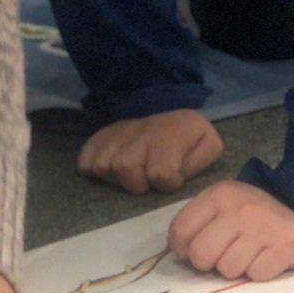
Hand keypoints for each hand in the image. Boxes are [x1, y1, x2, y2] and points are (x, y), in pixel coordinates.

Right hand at [78, 110, 222, 193]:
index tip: (173, 178)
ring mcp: (115, 135)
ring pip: (103, 166)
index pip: (160, 173)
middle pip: (125, 168)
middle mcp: (138, 133)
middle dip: (138, 183)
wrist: (165, 109)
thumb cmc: (186, 136)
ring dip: (117, 177)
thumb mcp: (208, 145)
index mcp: (168, 135)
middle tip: (147, 178)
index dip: (167, 182)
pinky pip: (85, 162)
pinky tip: (111, 169)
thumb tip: (176, 175)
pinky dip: (93, 169)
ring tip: (131, 173)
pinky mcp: (98, 138)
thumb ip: (198, 163)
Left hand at [168, 181, 293, 281]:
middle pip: (200, 255)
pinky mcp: (285, 247)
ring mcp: (263, 227)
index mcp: (219, 195)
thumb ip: (198, 224)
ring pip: (228, 270)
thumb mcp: (224, 207)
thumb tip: (178, 253)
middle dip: (210, 263)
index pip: (179, 232)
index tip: (198, 249)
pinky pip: (256, 275)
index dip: (184, 249)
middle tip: (227, 254)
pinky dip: (261, 272)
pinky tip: (268, 257)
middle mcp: (239, 208)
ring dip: (238, 269)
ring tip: (251, 253)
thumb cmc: (256, 216)